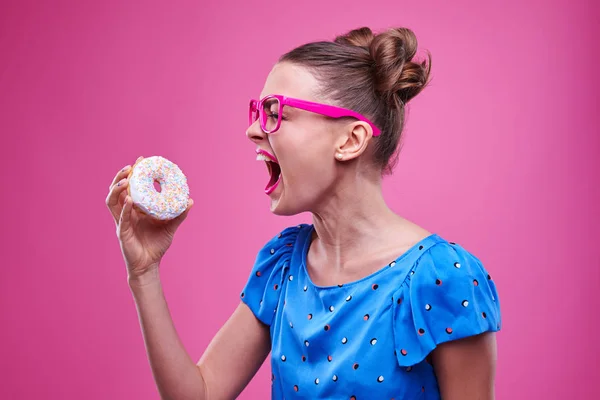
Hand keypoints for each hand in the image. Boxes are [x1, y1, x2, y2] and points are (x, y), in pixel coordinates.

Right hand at [105, 156, 193, 279]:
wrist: (149, 265)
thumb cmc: (156, 245)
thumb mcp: (170, 226)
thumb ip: (179, 214)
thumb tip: (190, 200)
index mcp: (135, 209)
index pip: (130, 187)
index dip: (133, 173)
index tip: (141, 160)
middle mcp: (125, 213)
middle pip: (116, 190)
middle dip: (121, 176)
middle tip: (131, 166)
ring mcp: (122, 222)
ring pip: (112, 201)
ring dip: (117, 188)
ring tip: (126, 179)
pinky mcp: (122, 232)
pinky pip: (122, 217)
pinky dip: (126, 208)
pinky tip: (130, 200)